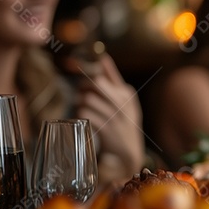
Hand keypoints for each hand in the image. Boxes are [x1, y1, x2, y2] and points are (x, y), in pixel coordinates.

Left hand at [75, 54, 144, 178]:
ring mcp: (114, 116)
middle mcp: (122, 103)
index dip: (87, 74)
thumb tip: (102, 57)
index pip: (102, 76)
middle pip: (94, 84)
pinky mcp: (105, 128)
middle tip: (82, 93)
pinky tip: (85, 118)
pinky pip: (84, 114)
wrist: (129, 151)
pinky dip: (80, 115)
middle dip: (83, 87)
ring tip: (84, 107)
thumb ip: (113, 77)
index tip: (79, 74)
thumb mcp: (124, 98)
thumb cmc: (123, 121)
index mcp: (126, 93)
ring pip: (86, 99)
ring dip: (80, 102)